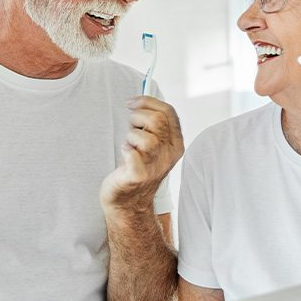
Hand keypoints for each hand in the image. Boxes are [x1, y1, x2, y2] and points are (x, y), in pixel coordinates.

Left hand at [100, 96, 184, 213]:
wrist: (128, 202)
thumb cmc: (137, 166)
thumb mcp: (154, 143)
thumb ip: (154, 123)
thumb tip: (141, 98)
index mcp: (176, 143)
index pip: (169, 112)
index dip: (148, 101)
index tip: (131, 102)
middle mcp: (169, 154)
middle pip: (158, 121)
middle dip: (137, 116)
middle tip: (130, 126)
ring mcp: (155, 166)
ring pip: (146, 137)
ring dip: (131, 134)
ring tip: (128, 143)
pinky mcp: (138, 176)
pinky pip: (132, 154)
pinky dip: (125, 149)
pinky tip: (124, 154)